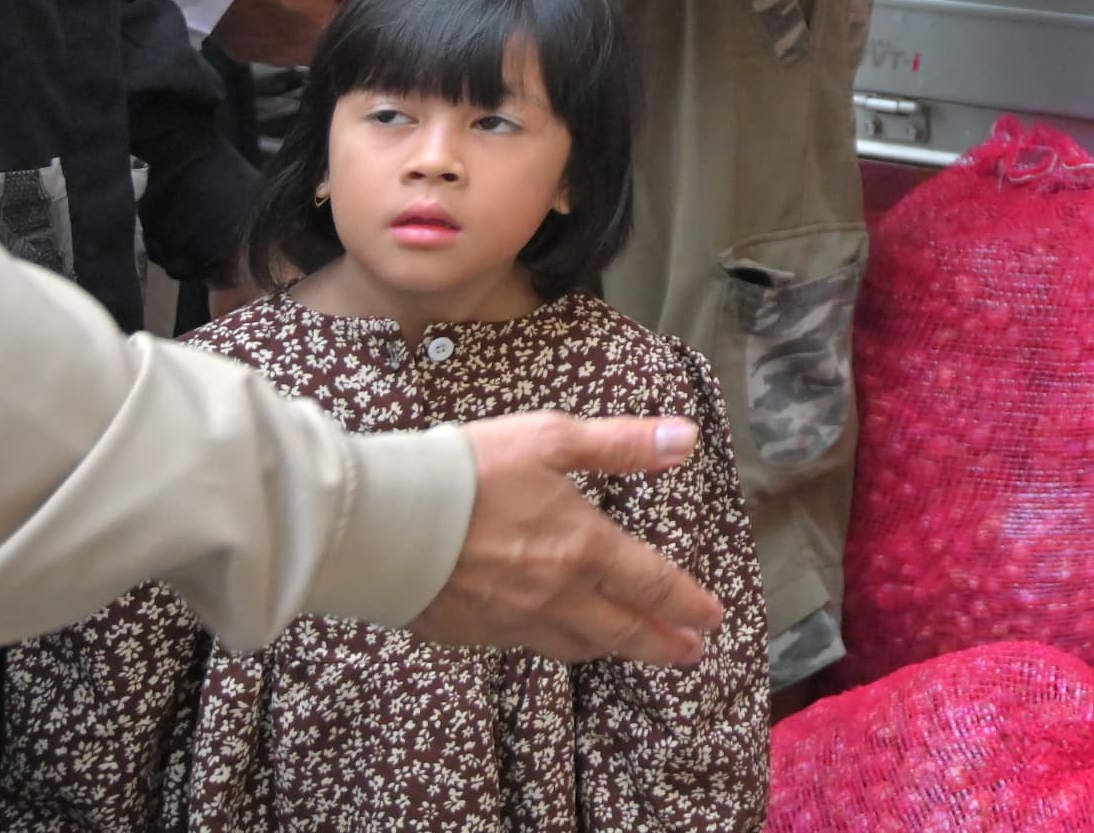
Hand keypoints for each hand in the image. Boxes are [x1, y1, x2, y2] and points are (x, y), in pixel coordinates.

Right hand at [216, 0, 383, 66]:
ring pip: (302, 49)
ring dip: (307, 34)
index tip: (366, 7)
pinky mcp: (249, 55)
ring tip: (304, 10)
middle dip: (333, 27)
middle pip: (328, 44)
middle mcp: (302, 56)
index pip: (354, 35)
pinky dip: (280, 37)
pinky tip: (276, 19)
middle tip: (332, 4)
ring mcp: (272, 59)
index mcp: (324, 35)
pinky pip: (274, 50)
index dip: (361, 20)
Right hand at [405, 412, 722, 664]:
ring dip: (614, 650)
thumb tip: (684, 440)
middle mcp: (555, 594)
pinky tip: (561, 638)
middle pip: (622, 631)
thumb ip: (621, 445)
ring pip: (578, 646)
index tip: (711, 617)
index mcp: (582, 547)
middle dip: (662, 643)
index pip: (652, 584)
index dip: (687, 602)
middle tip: (690, 653)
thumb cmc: (466, 472)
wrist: (382, 522)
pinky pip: (530, 645)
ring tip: (635, 649)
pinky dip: (560, 645)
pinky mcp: (475, 632)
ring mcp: (513, 620)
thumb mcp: (550, 439)